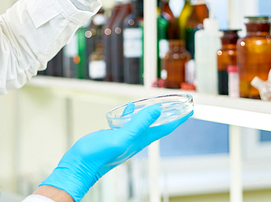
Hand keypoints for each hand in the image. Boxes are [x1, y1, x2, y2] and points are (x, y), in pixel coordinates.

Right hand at [40, 104, 192, 201]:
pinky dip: (132, 114)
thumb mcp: (120, 137)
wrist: (79, 166)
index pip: (165, 129)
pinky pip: (128, 123)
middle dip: (169, 116)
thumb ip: (138, 125)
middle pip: (158, 126)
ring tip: (159, 104)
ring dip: (152, 115)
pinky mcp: (113, 137)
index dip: (178, 119)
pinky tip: (129, 107)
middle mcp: (135, 140)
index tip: (190, 110)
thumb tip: (157, 111)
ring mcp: (124, 139)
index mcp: (140, 140)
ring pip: (143, 124)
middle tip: (179, 106)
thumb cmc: (97, 155)